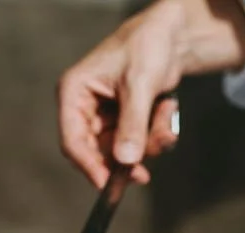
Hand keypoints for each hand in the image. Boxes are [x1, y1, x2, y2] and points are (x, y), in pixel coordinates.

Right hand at [57, 0, 244, 187]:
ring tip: (165, 116)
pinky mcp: (125, 120)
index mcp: (75, 92)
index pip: (72, 140)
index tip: (107, 185)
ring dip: (149, 143)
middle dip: (127, 158)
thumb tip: (125, 161)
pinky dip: (156, 133)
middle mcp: (85, 106)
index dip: (88, 165)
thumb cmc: (148, 47)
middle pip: (98, 152)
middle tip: (144, 174)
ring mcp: (106, 115)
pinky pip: (139, 143)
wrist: (172, 35)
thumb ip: (132, 124)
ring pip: (123, 151)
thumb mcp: (139, 85)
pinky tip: (167, 109)